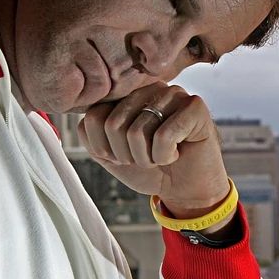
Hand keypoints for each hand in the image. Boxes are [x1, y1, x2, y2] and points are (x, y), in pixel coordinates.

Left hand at [77, 82, 231, 225]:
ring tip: (163, 155)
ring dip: (148, 158)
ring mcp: (174, 94)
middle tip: (147, 157)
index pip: (94, 116)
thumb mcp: (110, 154)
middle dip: (128, 154)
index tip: (125, 154)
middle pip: (114, 124)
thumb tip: (84, 117)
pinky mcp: (195, 106)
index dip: (106, 148)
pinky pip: (164, 136)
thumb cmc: (150, 168)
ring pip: (138, 132)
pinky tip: (178, 152)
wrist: (185, 189)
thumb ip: (91, 134)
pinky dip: (166, 156)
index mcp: (127, 95)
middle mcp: (149, 88)